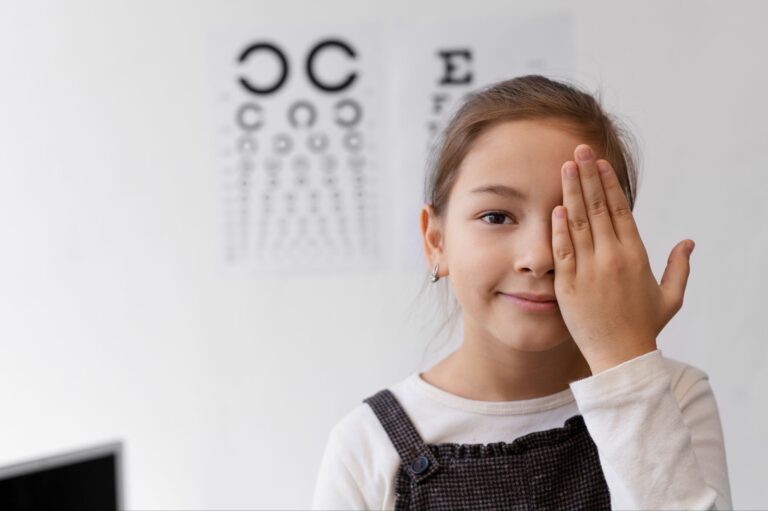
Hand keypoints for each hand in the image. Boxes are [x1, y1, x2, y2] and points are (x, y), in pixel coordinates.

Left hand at [551, 144, 694, 373]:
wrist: (621, 357)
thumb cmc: (644, 327)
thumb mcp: (670, 297)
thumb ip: (679, 267)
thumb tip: (689, 242)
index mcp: (636, 255)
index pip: (620, 210)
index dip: (609, 184)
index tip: (600, 163)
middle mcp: (612, 257)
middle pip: (597, 208)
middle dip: (588, 176)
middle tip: (579, 151)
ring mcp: (589, 270)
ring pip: (578, 223)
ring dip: (571, 192)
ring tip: (565, 168)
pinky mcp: (569, 284)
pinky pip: (563, 250)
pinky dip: (558, 228)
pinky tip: (555, 207)